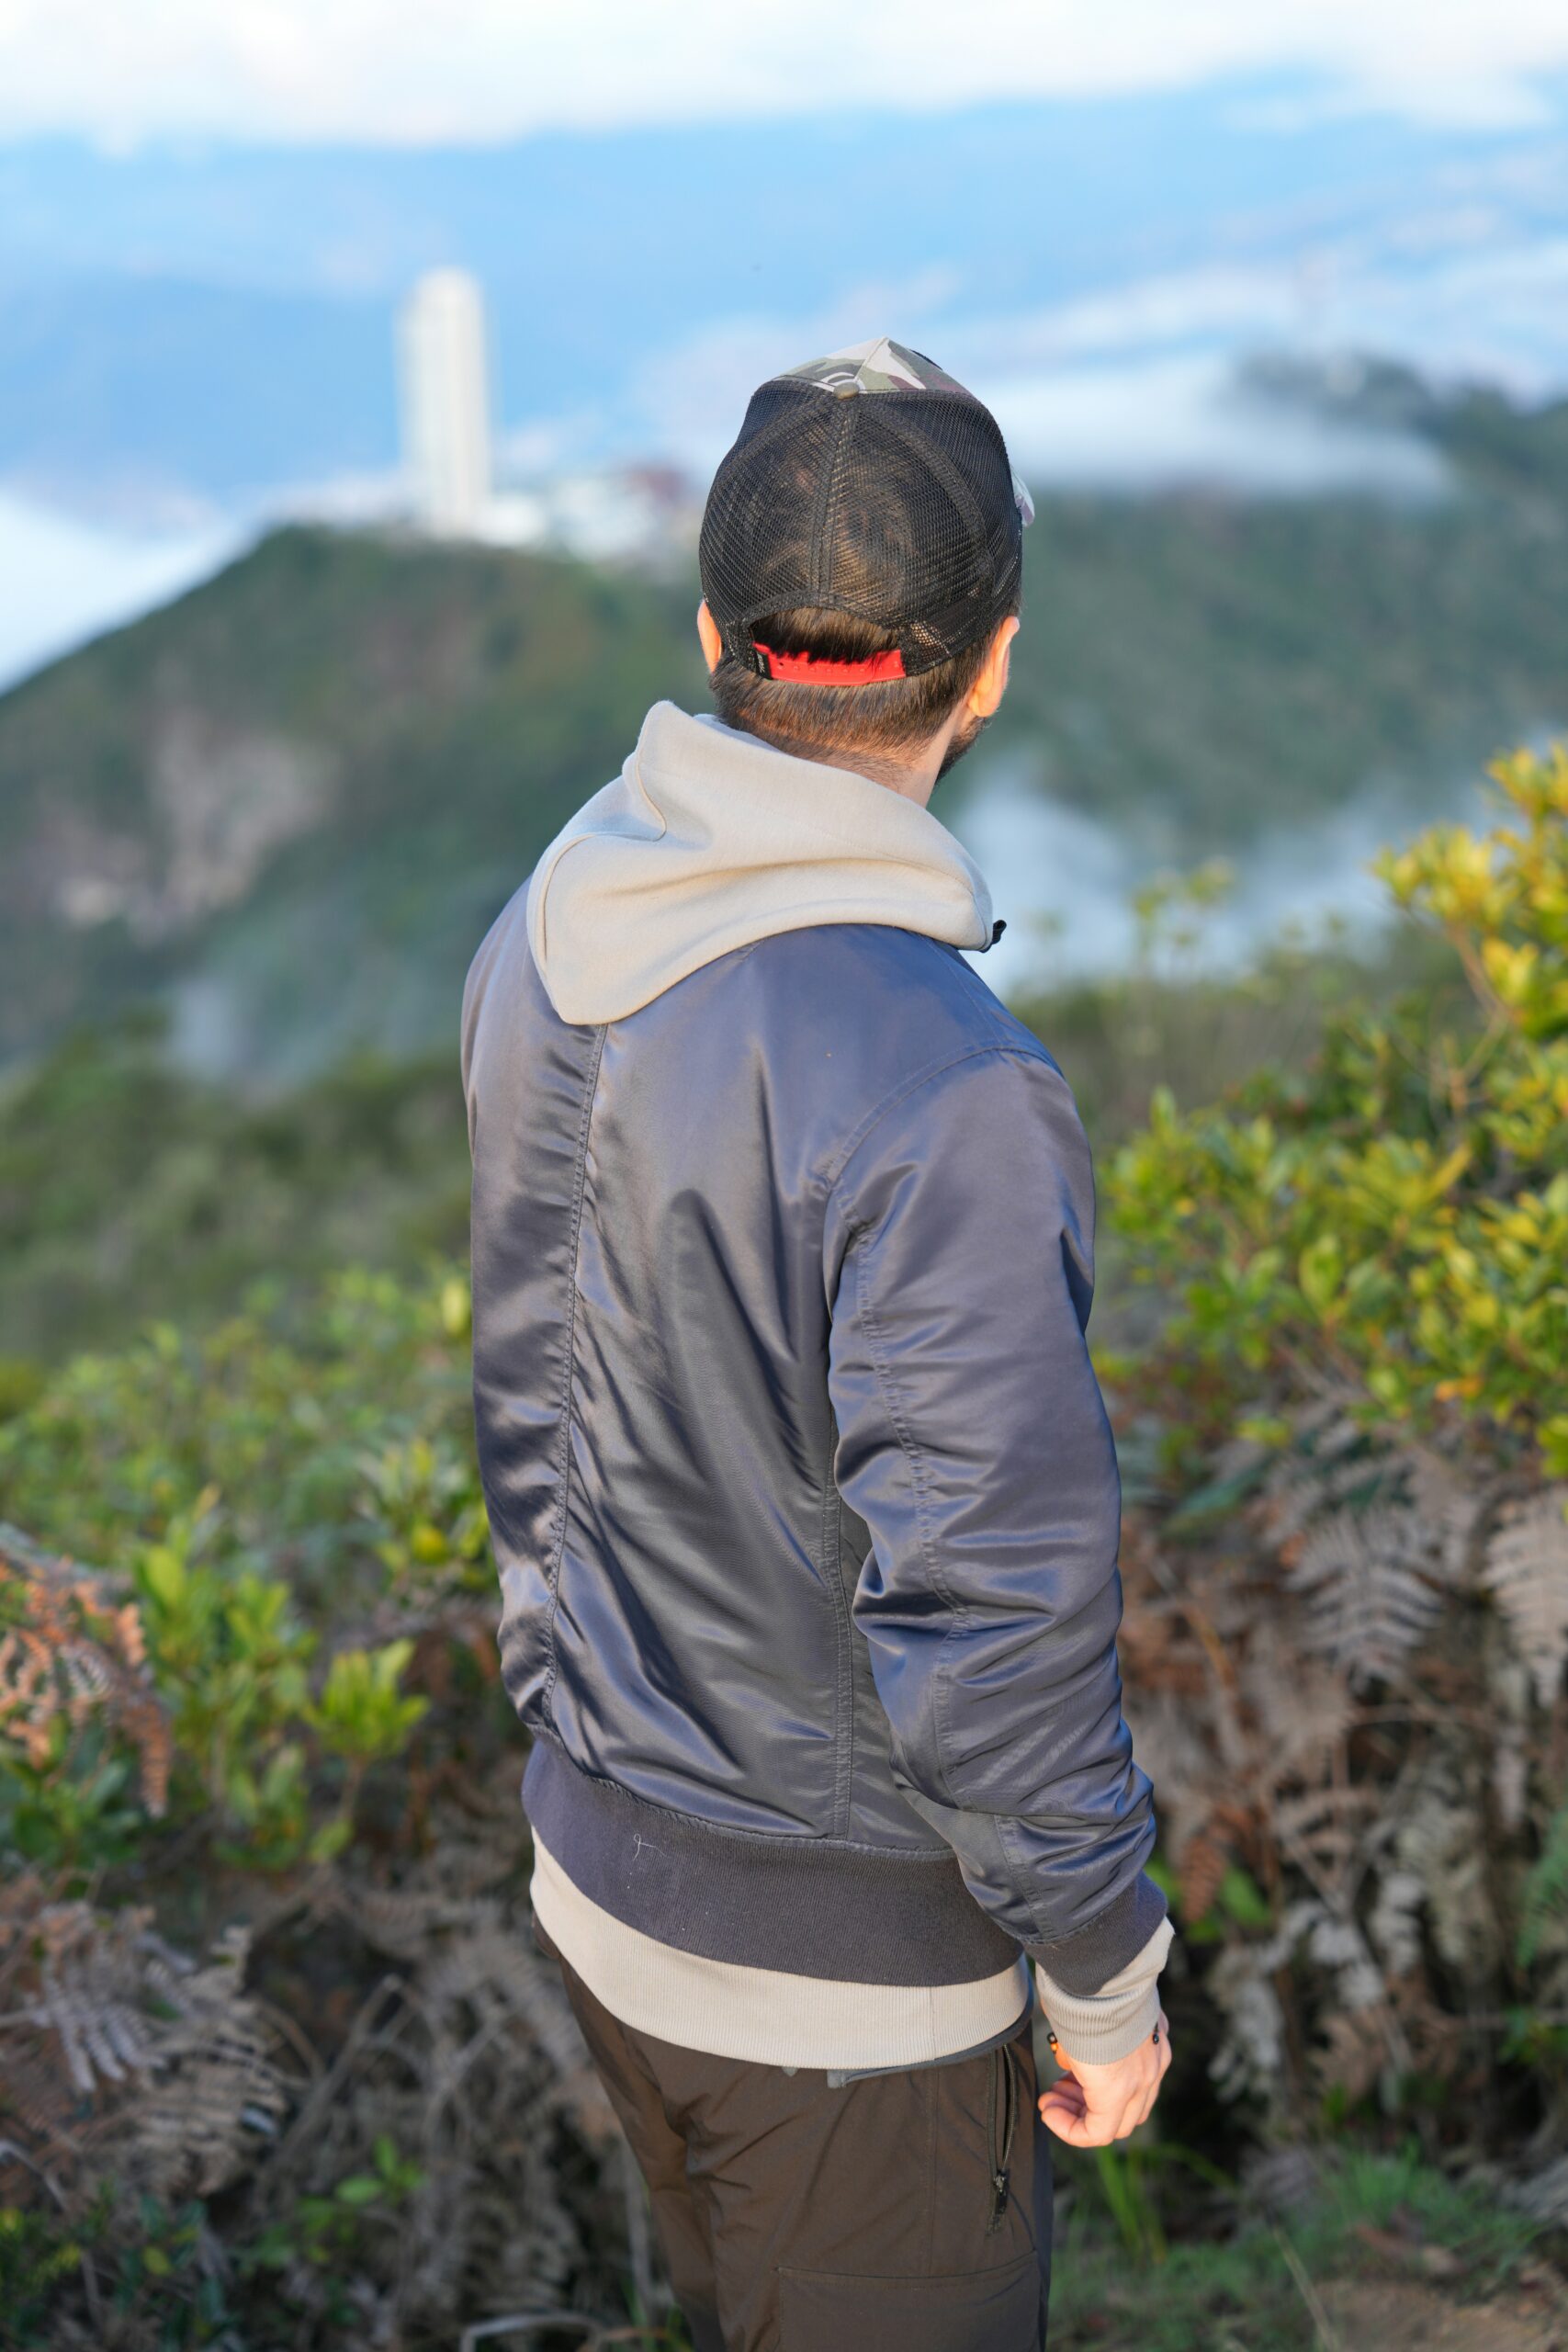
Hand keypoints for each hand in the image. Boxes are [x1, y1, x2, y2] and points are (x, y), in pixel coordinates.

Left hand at [1038, 2011, 1170, 2146]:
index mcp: (1115, 2088)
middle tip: (1057, 2095)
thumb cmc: (1077, 2001)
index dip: (1069, 2130)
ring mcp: (1157, 2059)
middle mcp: (1144, 2079)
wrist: (1105, 1961)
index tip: (1047, 2108)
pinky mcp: (1160, 2039)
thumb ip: (1072, 2063)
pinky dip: (1124, 2077)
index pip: (1099, 2133)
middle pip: (1119, 2123)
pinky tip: (1101, 2057)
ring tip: (1073, 2078)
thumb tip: (1072, 2064)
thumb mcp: (1063, 2041)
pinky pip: (1146, 2074)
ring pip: (1136, 2102)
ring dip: (1105, 2099)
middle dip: (1084, 2114)